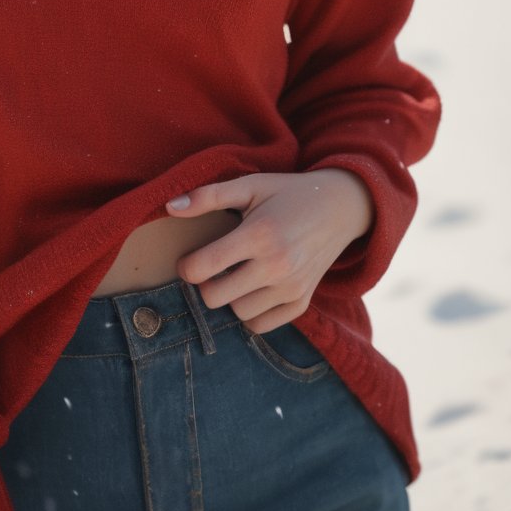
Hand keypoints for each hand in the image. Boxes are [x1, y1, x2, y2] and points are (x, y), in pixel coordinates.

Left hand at [165, 170, 374, 331]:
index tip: (190, 258)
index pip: (203, 268)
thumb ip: (208, 196)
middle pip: (215, 298)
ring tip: (236, 274)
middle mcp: (277, 266)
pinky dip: (251, 312)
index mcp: (260, 235)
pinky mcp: (302, 303)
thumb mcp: (250, 185)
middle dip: (205, 284)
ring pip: (237, 314)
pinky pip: (261, 325)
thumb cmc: (288, 194)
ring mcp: (292, 288)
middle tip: (212, 267)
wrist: (341, 207)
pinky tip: (254, 288)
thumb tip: (169, 207)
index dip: (187, 266)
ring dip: (230, 298)